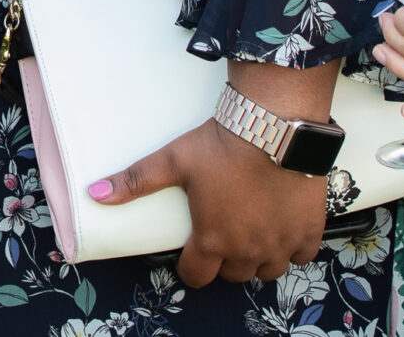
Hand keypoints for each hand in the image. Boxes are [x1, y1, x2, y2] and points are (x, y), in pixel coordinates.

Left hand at [92, 117, 325, 285]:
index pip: (196, 277)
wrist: (273, 126)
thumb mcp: (173, 160)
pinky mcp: (307, 230)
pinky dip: (294, 247)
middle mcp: (247, 250)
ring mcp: (280, 243)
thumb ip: (135, 181)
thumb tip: (95, 193)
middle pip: (233, 275)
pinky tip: (284, 228)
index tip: (194, 251)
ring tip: (252, 233)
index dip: (192, 266)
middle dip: (225, 260)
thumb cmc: (222, 145)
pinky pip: (302, 256)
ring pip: (268, 270)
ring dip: (259, 258)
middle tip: (223, 234)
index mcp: (212, 240)